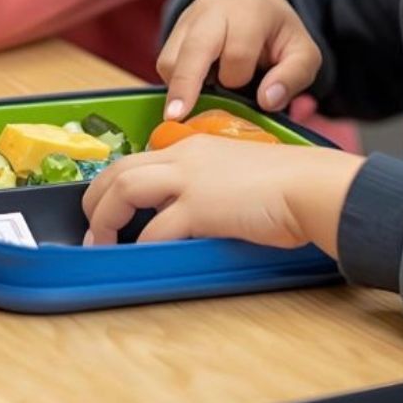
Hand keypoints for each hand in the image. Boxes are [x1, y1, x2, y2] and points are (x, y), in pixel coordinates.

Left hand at [82, 135, 362, 254]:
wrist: (308, 185)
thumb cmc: (286, 185)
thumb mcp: (237, 175)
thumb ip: (210, 186)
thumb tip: (195, 215)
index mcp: (194, 146)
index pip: (140, 159)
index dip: (117, 184)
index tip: (112, 208)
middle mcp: (184, 156)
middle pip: (121, 170)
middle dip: (97, 200)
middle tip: (93, 228)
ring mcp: (189, 179)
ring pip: (125, 189)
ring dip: (106, 218)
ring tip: (101, 243)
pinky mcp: (198, 206)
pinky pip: (155, 229)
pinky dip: (143, 245)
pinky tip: (141, 256)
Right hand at [157, 0, 322, 120]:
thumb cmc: (276, 33)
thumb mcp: (302, 51)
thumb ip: (294, 76)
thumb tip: (267, 101)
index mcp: (248, 11)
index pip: (237, 53)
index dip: (241, 77)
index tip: (249, 88)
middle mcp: (211, 12)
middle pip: (193, 50)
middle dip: (185, 85)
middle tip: (177, 118)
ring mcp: (187, 21)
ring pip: (170, 60)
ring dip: (181, 88)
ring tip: (197, 107)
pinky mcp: (172, 34)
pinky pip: (165, 65)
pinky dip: (175, 85)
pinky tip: (195, 94)